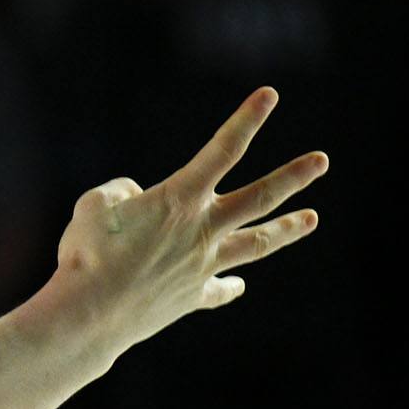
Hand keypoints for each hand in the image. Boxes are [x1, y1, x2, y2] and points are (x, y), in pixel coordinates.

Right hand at [42, 87, 324, 350]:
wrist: (90, 314)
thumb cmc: (86, 255)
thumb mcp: (92, 206)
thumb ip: (120, 192)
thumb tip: (138, 199)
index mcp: (179, 200)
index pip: (222, 150)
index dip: (247, 120)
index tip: (269, 95)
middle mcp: (202, 231)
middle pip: (259, 199)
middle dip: (293, 177)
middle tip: (322, 161)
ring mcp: (202, 266)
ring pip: (255, 244)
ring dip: (285, 230)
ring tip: (311, 219)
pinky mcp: (192, 296)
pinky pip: (218, 289)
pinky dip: (229, 286)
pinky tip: (238, 285)